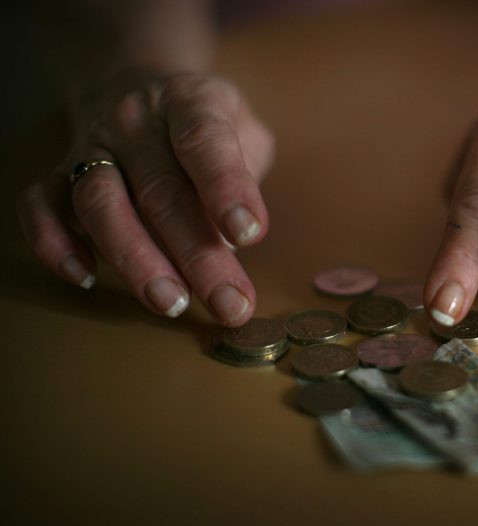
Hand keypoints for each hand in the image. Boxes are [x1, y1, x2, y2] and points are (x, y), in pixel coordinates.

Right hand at [17, 73, 273, 325]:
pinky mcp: (58, 171)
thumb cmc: (202, 123)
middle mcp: (135, 120)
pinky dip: (55, 243)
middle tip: (229, 306)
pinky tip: (86, 277)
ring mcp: (91, 145)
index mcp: (189, 102)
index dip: (226, 187)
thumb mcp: (243, 129)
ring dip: (135, 260)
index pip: (204, 141)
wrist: (132, 80)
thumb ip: (247, 177)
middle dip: (198, 256)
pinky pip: (40, 206)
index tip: (250, 234)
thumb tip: (230, 243)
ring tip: (171, 303)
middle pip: (160, 191)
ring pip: (100, 203)